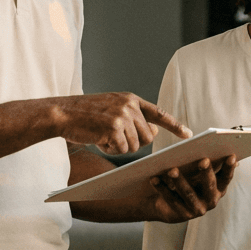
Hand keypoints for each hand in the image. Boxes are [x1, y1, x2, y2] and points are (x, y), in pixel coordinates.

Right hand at [54, 93, 191, 155]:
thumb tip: (154, 132)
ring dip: (119, 147)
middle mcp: (130, 105)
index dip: (174, 124)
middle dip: (133, 143)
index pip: (158, 112)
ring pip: (135, 146)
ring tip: (102, 136)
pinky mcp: (113, 128)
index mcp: (131, 99)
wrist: (62, 113)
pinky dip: (110, 150)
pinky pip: (121, 150)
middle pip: (147, 137)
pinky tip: (98, 140)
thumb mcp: (113, 110)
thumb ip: (133, 118)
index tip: (188, 134)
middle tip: (113, 137)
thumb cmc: (86, 115)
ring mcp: (122, 116)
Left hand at [146, 156, 236, 222]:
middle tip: (203, 160)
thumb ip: (207, 163)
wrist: (168, 205)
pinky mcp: (182, 215)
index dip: (229, 168)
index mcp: (219, 188)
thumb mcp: (198, 173)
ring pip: (188, 194)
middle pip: (209, 185)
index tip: (231, 155)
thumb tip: (216, 147)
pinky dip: (162, 188)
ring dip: (180, 181)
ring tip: (171, 170)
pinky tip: (154, 178)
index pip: (226, 177)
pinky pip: (171, 200)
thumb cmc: (188, 182)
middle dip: (206, 172)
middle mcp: (211, 201)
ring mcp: (198, 209)